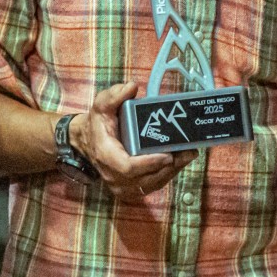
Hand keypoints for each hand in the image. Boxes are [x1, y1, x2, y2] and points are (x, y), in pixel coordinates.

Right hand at [71, 82, 197, 196]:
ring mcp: (122, 186)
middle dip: (170, 166)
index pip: (128, 167)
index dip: (150, 163)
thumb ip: (114, 95)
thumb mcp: (102, 105)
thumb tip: (131, 86)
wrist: (87, 142)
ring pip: (152, 183)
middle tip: (189, 151)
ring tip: (189, 154)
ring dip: (173, 171)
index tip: (168, 155)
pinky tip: (180, 162)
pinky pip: (152, 185)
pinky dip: (167, 175)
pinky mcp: (130, 190)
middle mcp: (113, 176)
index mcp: (106, 155)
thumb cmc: (97, 124)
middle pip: (146, 178)